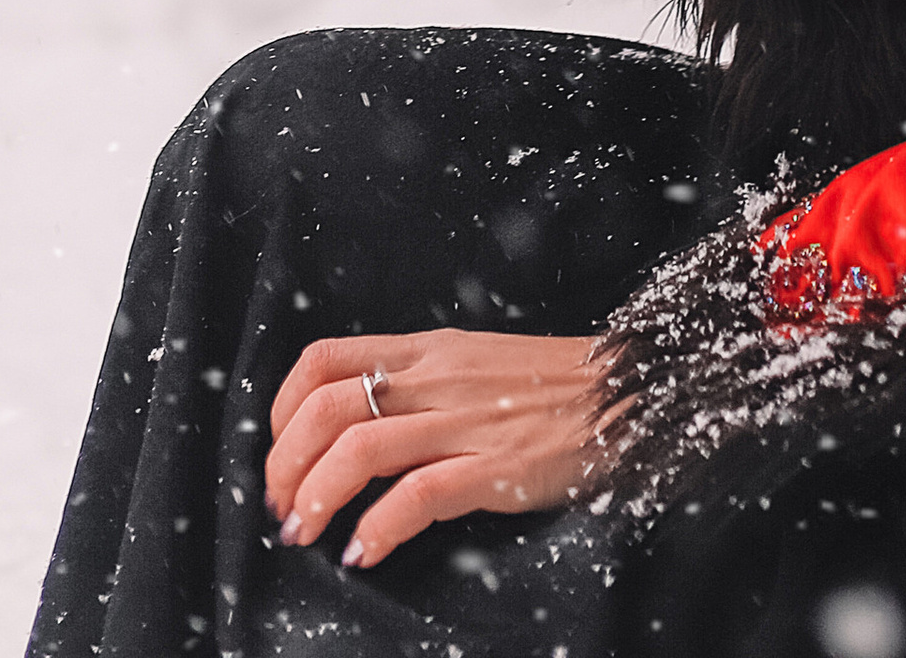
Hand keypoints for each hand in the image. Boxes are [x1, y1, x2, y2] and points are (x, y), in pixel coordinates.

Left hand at [266, 327, 606, 566]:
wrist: (628, 390)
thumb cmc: (550, 386)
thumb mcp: (473, 363)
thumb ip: (420, 384)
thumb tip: (355, 423)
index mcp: (425, 351)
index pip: (323, 359)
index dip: (282, 408)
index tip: (277, 453)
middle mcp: (436, 378)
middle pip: (327, 406)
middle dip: (284, 462)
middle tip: (280, 507)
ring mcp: (466, 421)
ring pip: (361, 448)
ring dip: (316, 497)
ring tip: (301, 534)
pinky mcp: (497, 466)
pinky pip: (421, 494)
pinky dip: (380, 526)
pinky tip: (363, 552)